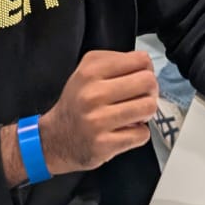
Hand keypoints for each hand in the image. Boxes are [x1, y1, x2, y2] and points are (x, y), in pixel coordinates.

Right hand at [39, 50, 158, 173]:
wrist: (55, 139)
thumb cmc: (77, 103)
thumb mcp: (87, 71)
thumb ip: (116, 63)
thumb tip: (148, 69)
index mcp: (90, 71)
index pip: (141, 60)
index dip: (146, 70)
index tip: (139, 78)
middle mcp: (92, 94)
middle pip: (148, 82)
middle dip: (150, 91)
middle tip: (140, 98)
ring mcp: (98, 121)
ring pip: (148, 107)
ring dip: (146, 112)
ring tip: (134, 114)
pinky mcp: (104, 144)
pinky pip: (142, 133)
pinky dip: (139, 133)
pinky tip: (125, 130)